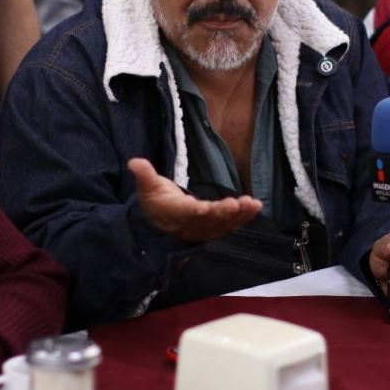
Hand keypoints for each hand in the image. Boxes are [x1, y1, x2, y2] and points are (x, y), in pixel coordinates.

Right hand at [128, 158, 261, 241]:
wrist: (161, 220)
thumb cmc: (156, 199)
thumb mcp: (147, 186)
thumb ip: (144, 174)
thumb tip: (134, 161)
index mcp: (173, 212)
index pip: (184, 213)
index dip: (194, 212)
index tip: (204, 208)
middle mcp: (190, 224)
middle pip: (208, 220)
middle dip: (223, 213)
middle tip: (236, 204)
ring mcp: (204, 228)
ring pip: (223, 224)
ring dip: (239, 215)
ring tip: (252, 204)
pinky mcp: (214, 228)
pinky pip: (230, 225)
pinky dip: (244, 217)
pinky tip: (255, 207)